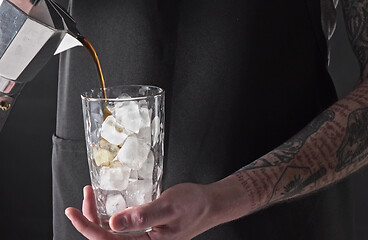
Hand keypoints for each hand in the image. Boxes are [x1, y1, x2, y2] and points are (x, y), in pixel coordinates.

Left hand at [66, 184, 216, 239]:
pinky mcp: (146, 232)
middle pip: (106, 238)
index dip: (87, 227)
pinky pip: (122, 229)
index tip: (74, 211)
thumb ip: (141, 216)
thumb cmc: (194, 205)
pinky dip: (110, 216)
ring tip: (91, 198)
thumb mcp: (168, 207)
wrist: (210, 205)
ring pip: (112, 233)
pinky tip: (108, 205)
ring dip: (98, 217)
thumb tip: (113, 223)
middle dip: (90, 218)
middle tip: (85, 196)